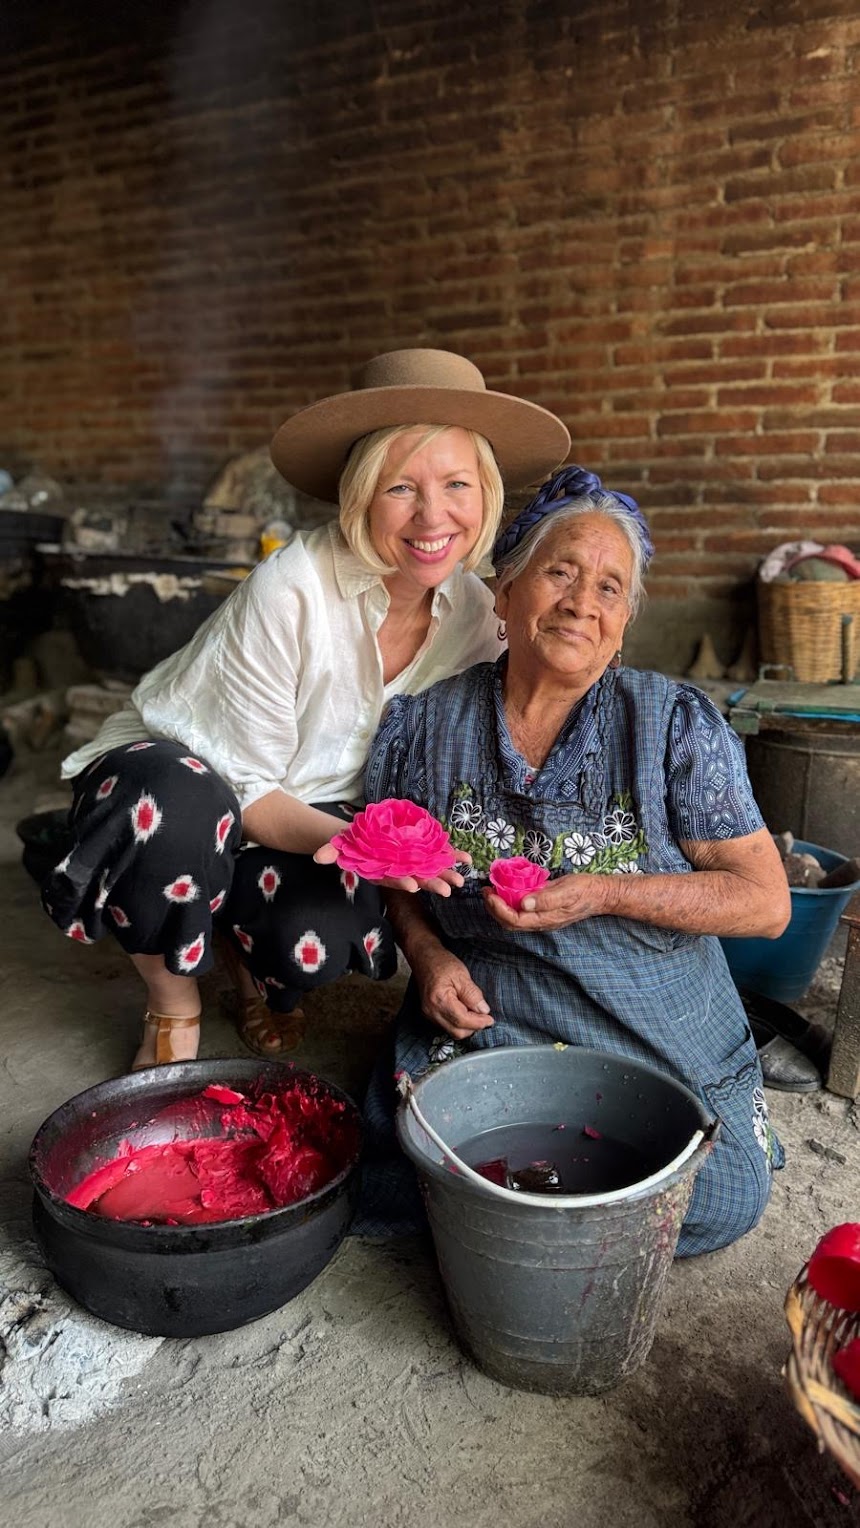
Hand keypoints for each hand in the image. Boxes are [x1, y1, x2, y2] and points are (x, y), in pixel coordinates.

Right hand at [313, 842, 470, 897]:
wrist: (363, 838)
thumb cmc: (351, 844)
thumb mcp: (339, 846)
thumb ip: (331, 851)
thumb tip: (318, 857)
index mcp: (381, 871)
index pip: (391, 879)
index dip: (400, 882)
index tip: (411, 886)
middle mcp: (398, 870)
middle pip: (416, 878)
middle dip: (431, 884)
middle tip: (447, 891)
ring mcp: (411, 861)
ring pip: (431, 870)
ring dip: (446, 874)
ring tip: (461, 880)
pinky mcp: (421, 851)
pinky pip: (439, 853)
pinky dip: (452, 855)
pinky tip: (467, 859)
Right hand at [409, 947, 493, 1039]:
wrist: (424, 958)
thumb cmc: (441, 963)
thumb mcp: (462, 975)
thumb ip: (473, 994)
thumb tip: (483, 1010)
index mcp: (439, 1000)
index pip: (462, 1021)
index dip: (479, 1022)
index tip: (490, 1019)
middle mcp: (431, 1011)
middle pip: (457, 1031)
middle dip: (473, 1027)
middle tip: (485, 1016)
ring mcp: (429, 1014)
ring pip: (452, 1031)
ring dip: (466, 1026)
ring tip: (475, 1012)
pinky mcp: (430, 1014)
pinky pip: (447, 1025)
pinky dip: (459, 1022)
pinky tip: (465, 1011)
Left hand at [482, 873, 608, 931]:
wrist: (600, 894)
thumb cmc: (585, 890)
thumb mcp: (567, 890)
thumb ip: (546, 898)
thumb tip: (524, 903)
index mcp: (545, 919)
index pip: (514, 920)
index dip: (498, 908)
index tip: (490, 893)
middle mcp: (541, 922)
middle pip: (510, 923)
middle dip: (494, 909)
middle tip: (486, 891)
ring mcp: (542, 918)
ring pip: (514, 919)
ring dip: (499, 907)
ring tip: (491, 891)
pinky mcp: (543, 911)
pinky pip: (521, 912)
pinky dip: (509, 903)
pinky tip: (506, 891)